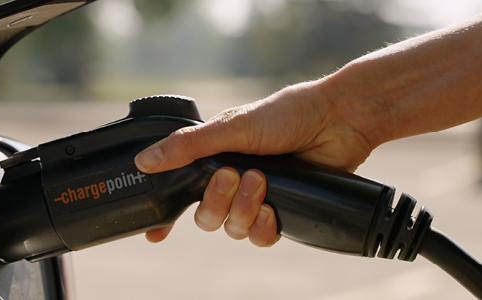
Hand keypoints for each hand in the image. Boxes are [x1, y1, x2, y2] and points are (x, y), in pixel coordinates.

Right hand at [135, 80, 377, 245]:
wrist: (337, 120)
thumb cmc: (285, 114)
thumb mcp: (229, 127)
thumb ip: (187, 147)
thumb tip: (144, 161)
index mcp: (213, 160)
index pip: (182, 194)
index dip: (167, 218)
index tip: (155, 234)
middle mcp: (232, 183)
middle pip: (206, 217)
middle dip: (216, 201)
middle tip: (232, 175)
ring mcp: (257, 199)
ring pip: (232, 228)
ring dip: (242, 208)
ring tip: (260, 181)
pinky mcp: (283, 212)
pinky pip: (260, 236)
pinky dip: (262, 225)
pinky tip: (272, 208)